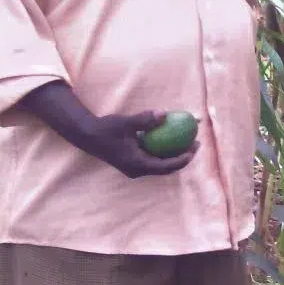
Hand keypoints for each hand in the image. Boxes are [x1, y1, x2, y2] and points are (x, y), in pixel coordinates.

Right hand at [79, 111, 198, 178]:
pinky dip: (164, 151)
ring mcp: (135, 167)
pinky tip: (171, 139)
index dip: (183, 159)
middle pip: (167, 168)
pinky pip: (153, 159)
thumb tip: (165, 114)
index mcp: (138, 165)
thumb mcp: (126, 123)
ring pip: (160, 165)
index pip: (166, 166)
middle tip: (196, 143)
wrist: (87, 136)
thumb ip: (145, 120)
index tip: (194, 148)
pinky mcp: (133, 162)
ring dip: (175, 155)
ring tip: (188, 141)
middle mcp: (138, 170)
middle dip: (183, 157)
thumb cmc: (106, 129)